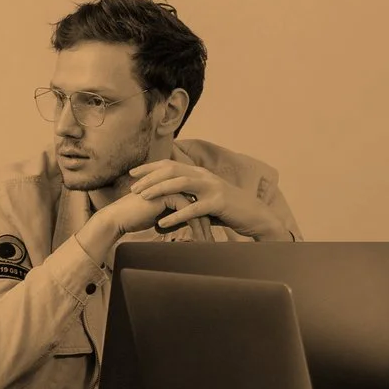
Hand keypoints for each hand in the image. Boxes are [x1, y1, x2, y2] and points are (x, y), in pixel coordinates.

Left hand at [125, 160, 286, 239]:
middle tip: (132, 187)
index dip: (150, 168)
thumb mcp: (205, 202)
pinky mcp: (218, 202)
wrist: (255, 216)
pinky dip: (177, 215)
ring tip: (143, 197)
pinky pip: (193, 208)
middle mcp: (204, 175)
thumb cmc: (228, 211)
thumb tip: (164, 214)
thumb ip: (186, 203)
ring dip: (159, 189)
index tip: (132, 174)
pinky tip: (163, 223)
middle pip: (171, 170)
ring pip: (180, 183)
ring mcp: (212, 187)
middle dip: (149, 177)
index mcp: (200, 173)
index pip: (170, 164)